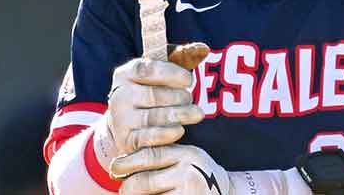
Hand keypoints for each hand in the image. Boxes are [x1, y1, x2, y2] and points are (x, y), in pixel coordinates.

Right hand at [93, 56, 203, 172]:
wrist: (126, 125)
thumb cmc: (151, 91)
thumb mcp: (162, 72)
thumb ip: (182, 57)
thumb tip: (203, 49)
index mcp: (126, 73)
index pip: (147, 70)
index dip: (171, 74)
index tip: (189, 80)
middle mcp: (119, 95)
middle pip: (154, 95)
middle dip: (179, 97)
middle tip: (191, 99)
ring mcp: (121, 119)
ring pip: (154, 117)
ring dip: (180, 115)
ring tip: (196, 114)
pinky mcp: (126, 140)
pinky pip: (149, 138)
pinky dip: (167, 134)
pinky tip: (180, 130)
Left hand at [117, 144, 234, 194]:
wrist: (229, 193)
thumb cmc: (199, 176)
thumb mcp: (187, 158)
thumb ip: (165, 155)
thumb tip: (123, 162)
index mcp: (186, 154)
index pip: (150, 155)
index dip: (128, 162)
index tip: (115, 167)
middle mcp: (188, 172)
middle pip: (145, 181)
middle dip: (128, 187)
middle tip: (122, 190)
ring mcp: (189, 191)